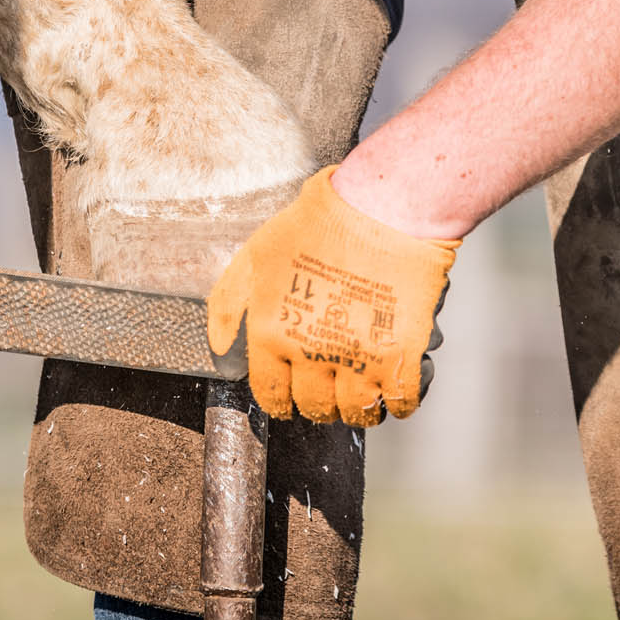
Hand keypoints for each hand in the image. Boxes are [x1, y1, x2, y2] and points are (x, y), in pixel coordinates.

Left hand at [206, 167, 457, 425]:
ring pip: (357, 412)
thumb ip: (229, 301)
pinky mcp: (400, 354)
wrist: (380, 207)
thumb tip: (218, 345)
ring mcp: (357, 357)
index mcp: (271, 333)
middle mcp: (310, 353)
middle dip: (321, 405)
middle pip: (315, 407)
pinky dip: (399, 403)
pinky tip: (394, 387)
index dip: (282, 401)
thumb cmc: (318, 223)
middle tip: (331, 390)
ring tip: (364, 392)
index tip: (293, 399)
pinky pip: (401, 401)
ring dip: (360, 409)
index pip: (271, 395)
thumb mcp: (256, 253)